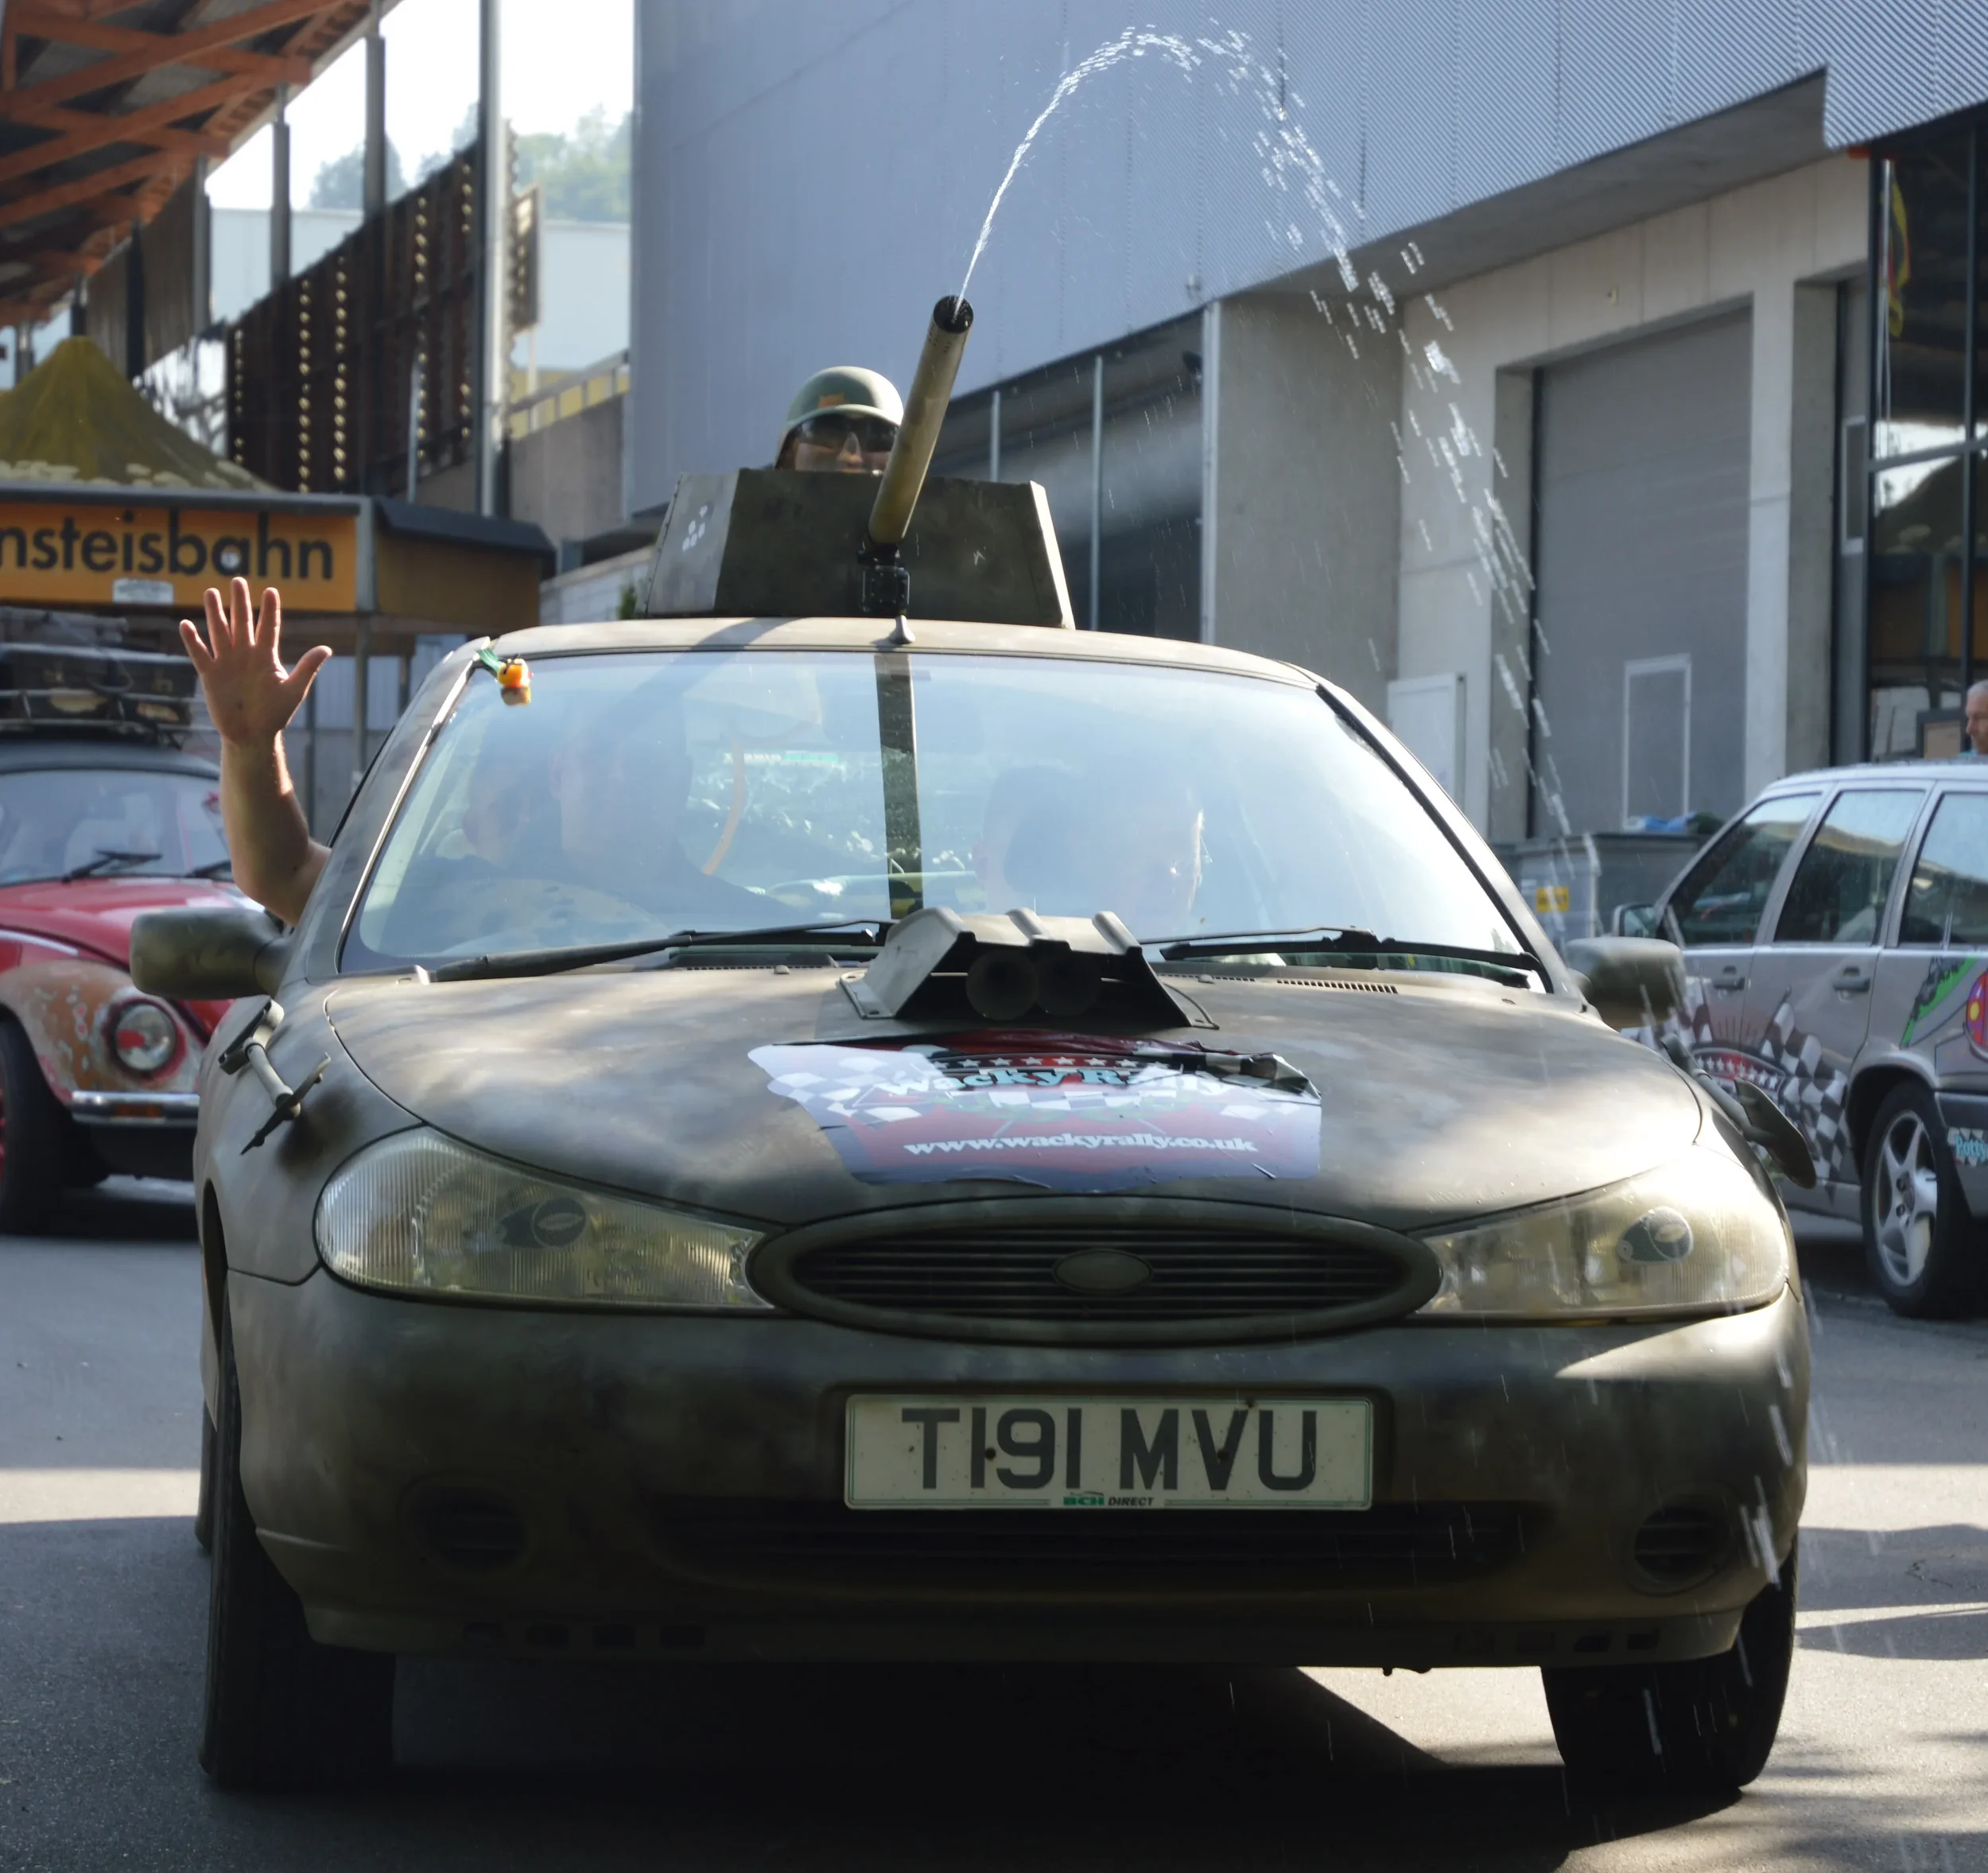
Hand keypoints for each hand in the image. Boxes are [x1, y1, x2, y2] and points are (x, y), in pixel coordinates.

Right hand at [178, 578, 330, 748]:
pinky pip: (200, 654)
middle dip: (240, 602)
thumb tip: (326, 648)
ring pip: (220, 632)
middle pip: (242, 623)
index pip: (269, 628)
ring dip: (215, 613)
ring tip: (211, 592)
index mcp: (266, 656)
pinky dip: (193, 641)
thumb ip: (307, 668)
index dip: (270, 610)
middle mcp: (245, 655)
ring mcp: (227, 663)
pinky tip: (186, 624)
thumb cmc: (274, 713)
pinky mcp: (211, 674)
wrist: (252, 735)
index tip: (271, 591)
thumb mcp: (294, 690)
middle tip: (238, 580)